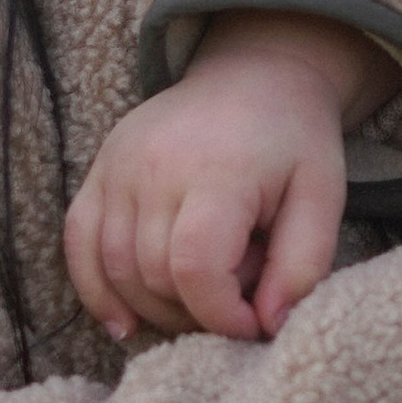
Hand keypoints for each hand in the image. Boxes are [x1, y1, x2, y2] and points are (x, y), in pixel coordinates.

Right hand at [63, 16, 388, 344]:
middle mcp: (156, 165)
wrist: (254, 77)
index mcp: (218, 169)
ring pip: (116, 268)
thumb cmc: (293, 143)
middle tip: (237, 294)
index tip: (254, 325)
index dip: (222, 315)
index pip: (196, 266)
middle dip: (197, 309)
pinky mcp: (100, 169)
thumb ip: (303, 265)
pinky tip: (125, 323)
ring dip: (155, 306)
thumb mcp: (323, 197)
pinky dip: (96, 290)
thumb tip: (268, 325)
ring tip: (201, 293)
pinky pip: (78, 242)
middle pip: (155, 275)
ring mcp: (119, 164)